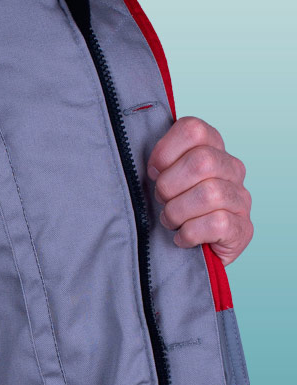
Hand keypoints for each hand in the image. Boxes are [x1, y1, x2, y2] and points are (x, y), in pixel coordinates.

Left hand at [148, 115, 252, 265]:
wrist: (189, 254)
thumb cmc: (169, 210)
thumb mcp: (159, 181)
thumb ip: (155, 163)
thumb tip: (142, 160)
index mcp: (211, 149)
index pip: (193, 129)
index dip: (165, 152)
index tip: (153, 172)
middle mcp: (232, 169)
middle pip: (201, 161)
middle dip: (169, 186)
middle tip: (161, 201)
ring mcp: (240, 198)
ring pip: (209, 193)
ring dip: (177, 212)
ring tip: (170, 221)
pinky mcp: (242, 229)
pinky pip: (217, 223)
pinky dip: (190, 234)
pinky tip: (182, 238)